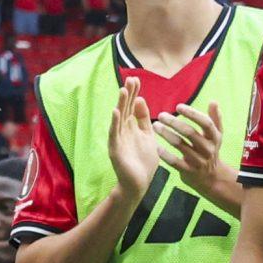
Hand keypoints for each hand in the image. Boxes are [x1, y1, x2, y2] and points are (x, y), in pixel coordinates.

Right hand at [108, 78, 160, 201]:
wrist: (139, 183)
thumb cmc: (143, 161)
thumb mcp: (148, 136)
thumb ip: (144, 119)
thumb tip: (140, 99)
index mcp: (132, 127)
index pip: (132, 106)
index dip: (134, 93)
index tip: (136, 79)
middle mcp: (123, 130)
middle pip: (125, 108)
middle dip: (128, 94)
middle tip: (130, 79)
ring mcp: (118, 139)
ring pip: (119, 118)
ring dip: (120, 104)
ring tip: (123, 90)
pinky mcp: (115, 149)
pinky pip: (114, 134)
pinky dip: (114, 122)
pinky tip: (116, 111)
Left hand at [154, 100, 229, 204]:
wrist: (211, 178)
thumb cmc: (210, 150)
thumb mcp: (216, 136)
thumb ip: (215, 118)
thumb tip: (213, 101)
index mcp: (214, 137)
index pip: (205, 123)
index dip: (192, 113)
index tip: (178, 106)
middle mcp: (208, 149)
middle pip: (190, 132)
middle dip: (174, 122)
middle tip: (161, 115)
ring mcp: (198, 161)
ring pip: (180, 144)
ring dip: (166, 134)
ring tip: (155, 126)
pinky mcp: (188, 171)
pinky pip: (174, 161)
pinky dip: (164, 153)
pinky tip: (155, 146)